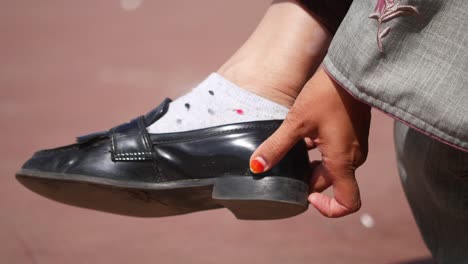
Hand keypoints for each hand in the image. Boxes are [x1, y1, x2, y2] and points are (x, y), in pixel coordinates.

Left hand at [249, 68, 370, 217]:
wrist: (352, 71)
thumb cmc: (327, 95)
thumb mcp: (296, 123)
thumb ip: (276, 147)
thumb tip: (256, 167)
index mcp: (342, 162)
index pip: (347, 203)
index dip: (328, 209)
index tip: (306, 197)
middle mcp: (352, 159)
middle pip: (330, 183)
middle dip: (308, 179)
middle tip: (288, 165)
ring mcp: (355, 147)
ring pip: (332, 167)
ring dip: (313, 164)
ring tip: (294, 148)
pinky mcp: (353, 135)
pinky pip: (336, 153)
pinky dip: (320, 152)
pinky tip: (303, 135)